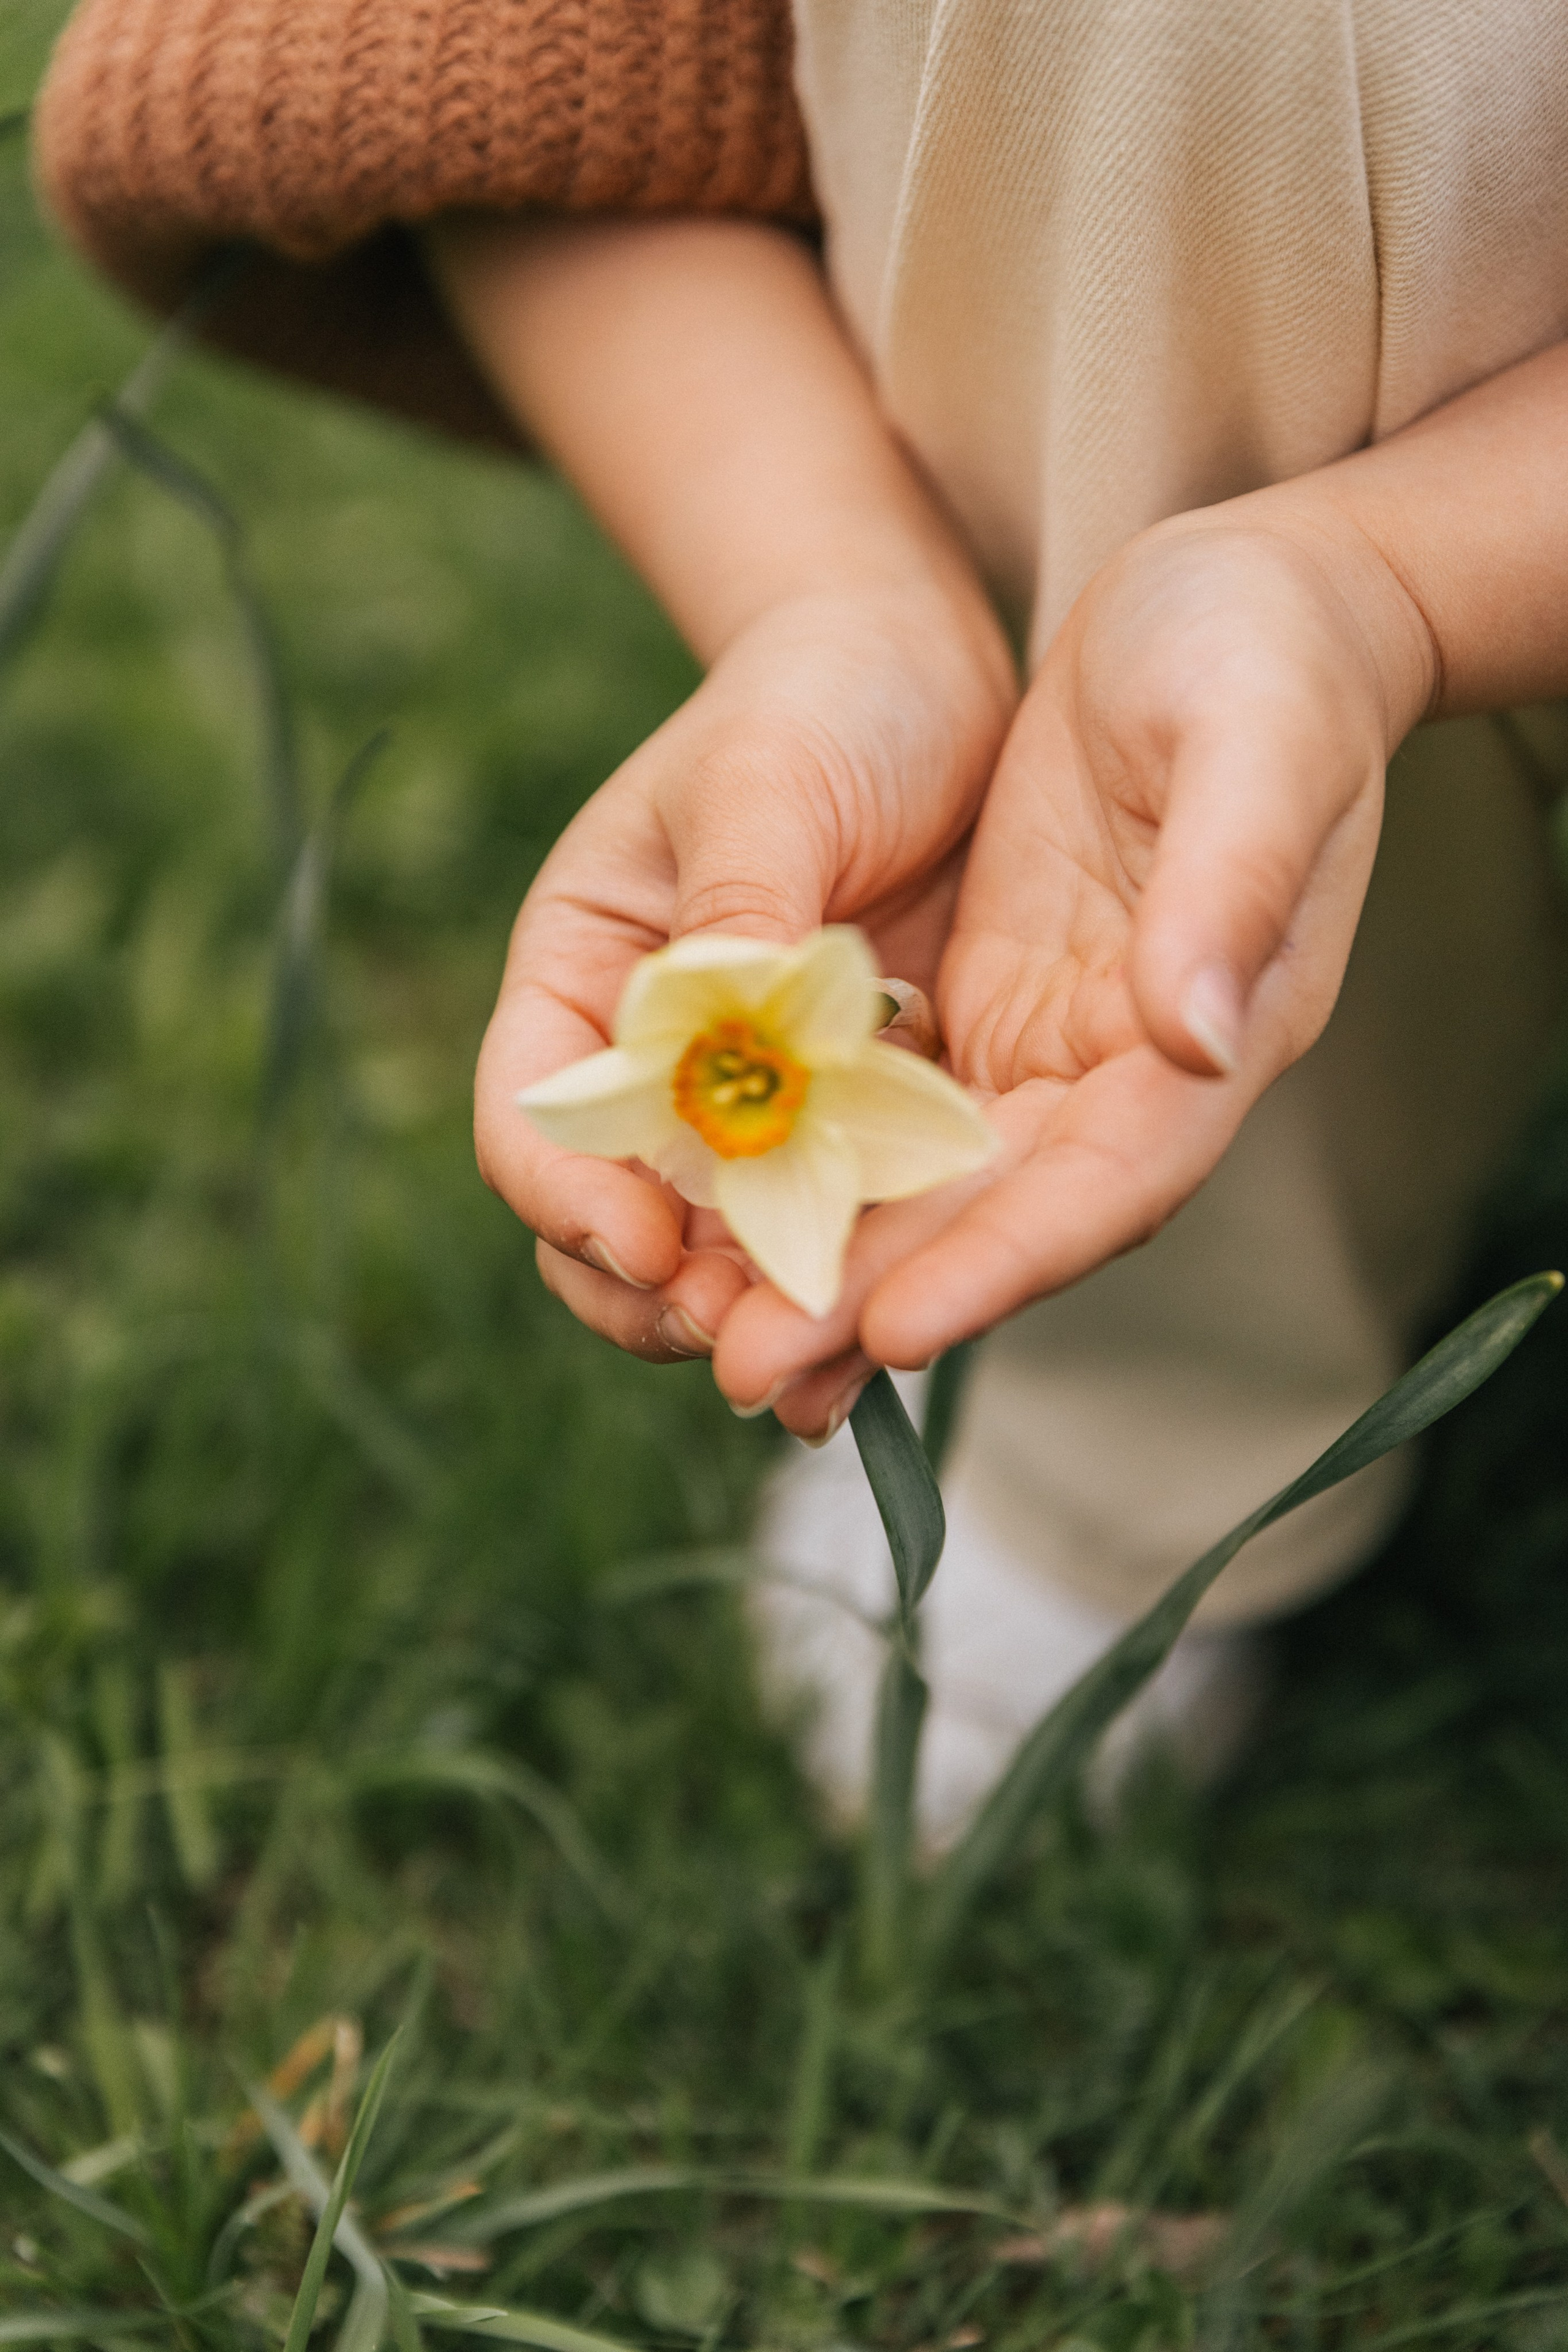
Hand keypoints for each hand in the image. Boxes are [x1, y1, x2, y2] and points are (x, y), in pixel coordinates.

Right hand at [474, 578, 1013, 1411]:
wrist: (928, 673)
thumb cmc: (822, 698)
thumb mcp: (765, 781)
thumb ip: (734, 911)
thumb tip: (715, 1042)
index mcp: (584, 976)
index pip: (534, 1119)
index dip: (572, 1201)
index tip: (651, 1247)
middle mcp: (652, 1059)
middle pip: (609, 1220)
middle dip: (660, 1293)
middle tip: (740, 1340)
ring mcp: (754, 1100)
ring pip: (720, 1246)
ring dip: (758, 1309)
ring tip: (814, 1368)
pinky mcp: (855, 1116)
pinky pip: (838, 1218)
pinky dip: (851, 1272)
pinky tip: (893, 1316)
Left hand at [713, 500, 1437, 1408]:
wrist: (1234, 603)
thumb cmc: (1262, 653)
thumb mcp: (1259, 744)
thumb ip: (1232, 893)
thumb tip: (1193, 1040)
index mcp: (1218, 1036)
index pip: (1111, 1185)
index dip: (1006, 1262)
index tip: (897, 1326)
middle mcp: (1136, 1075)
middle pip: (1002, 1220)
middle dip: (880, 1301)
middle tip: (756, 1376)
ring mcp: (1058, 1050)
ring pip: (936, 1193)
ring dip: (835, 1270)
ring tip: (720, 1342)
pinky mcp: (994, 1010)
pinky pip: (899, 1123)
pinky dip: (824, 1176)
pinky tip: (734, 1222)